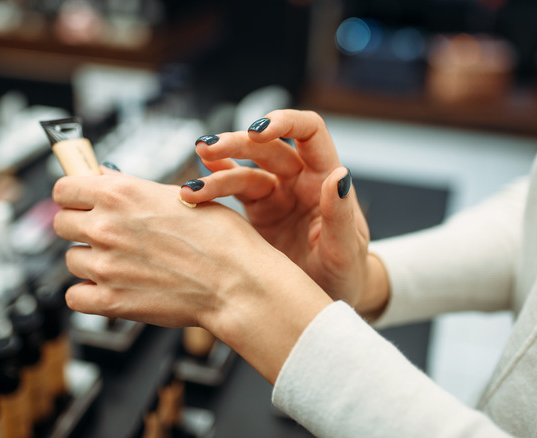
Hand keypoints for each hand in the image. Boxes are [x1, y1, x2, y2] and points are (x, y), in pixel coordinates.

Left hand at [52, 172, 332, 381]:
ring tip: (123, 263)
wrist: (238, 283)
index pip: (63, 188)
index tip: (81, 200)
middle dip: (81, 226)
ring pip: (71, 260)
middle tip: (107, 233)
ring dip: (90, 261)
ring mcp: (105, 266)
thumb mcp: (179, 195)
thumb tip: (103, 179)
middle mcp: (106, 226)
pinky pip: (75, 297)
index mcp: (120, 194)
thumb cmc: (221, 239)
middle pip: (61, 223)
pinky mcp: (111, 301)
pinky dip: (89, 294)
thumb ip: (133, 188)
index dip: (73, 194)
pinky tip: (112, 287)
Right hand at [180, 110, 384, 313]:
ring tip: (190, 188)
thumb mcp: (346, 251)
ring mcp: (276, 193)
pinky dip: (213, 184)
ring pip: (243, 170)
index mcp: (324, 178)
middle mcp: (299, 178)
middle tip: (207, 149)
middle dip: (236, 144)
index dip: (284, 122)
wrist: (325, 304)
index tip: (257, 130)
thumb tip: (339, 175)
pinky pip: (232, 191)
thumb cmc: (344, 274)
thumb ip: (340, 216)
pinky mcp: (257, 211)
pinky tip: (192, 186)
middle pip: (266, 146)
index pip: (309, 131)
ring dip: (216, 171)